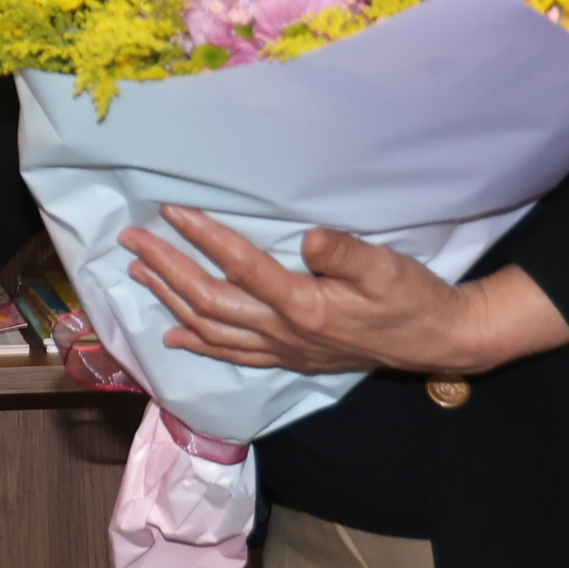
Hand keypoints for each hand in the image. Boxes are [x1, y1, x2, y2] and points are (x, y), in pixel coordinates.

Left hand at [123, 205, 568, 378]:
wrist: (436, 341)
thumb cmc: (412, 298)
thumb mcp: (387, 268)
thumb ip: (346, 253)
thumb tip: (309, 236)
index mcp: (305, 307)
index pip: (241, 267)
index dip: (204, 237)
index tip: (171, 209)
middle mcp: (284, 333)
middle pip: (210, 302)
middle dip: (167, 269)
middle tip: (133, 239)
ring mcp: (283, 350)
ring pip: (211, 330)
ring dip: (171, 300)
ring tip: (140, 273)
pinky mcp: (289, 358)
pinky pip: (231, 354)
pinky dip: (198, 343)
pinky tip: (173, 334)